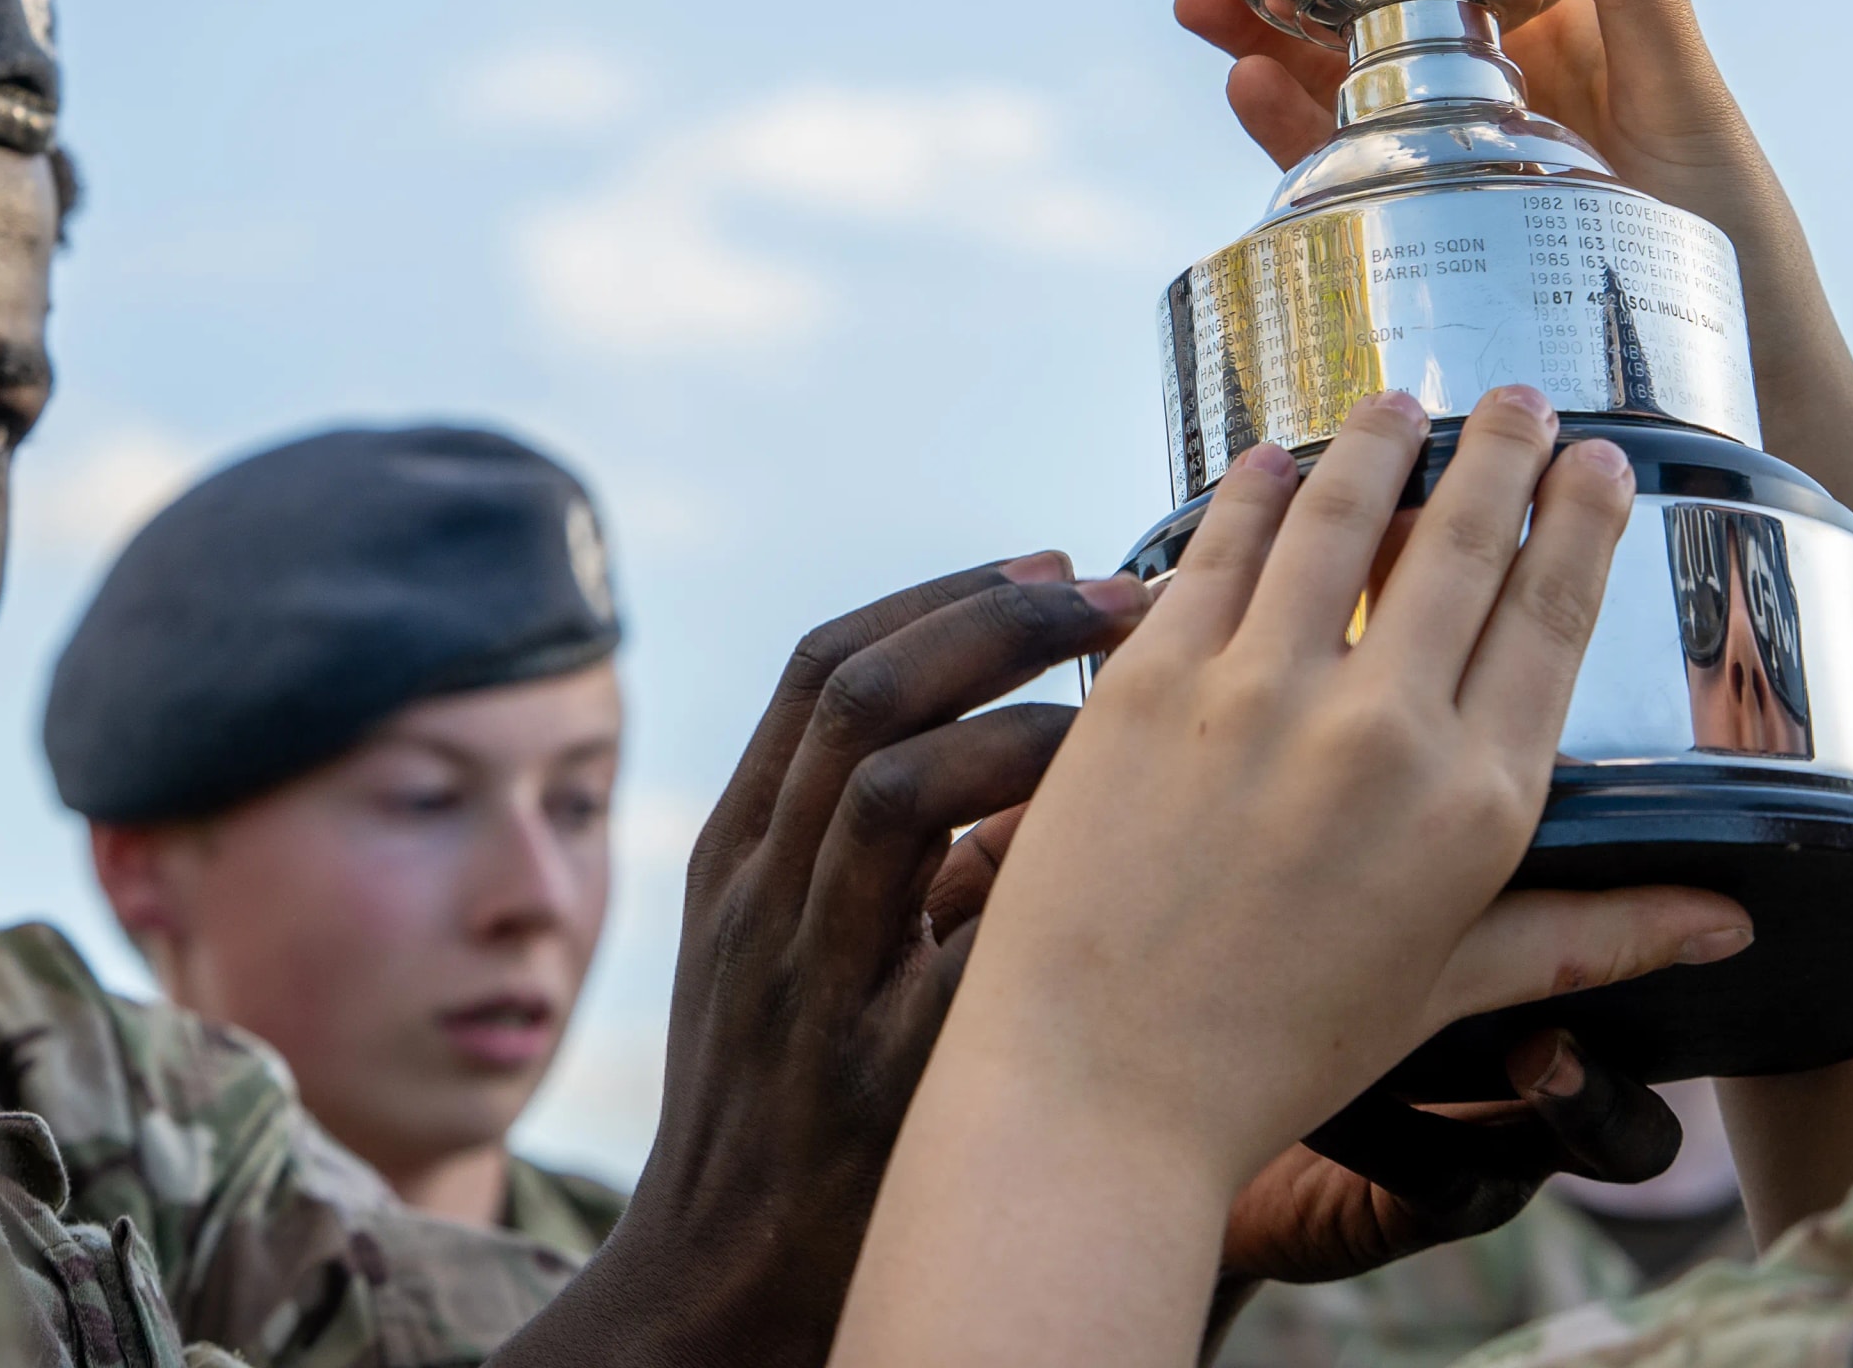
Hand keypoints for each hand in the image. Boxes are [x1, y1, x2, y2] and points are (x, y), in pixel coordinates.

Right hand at [498, 555, 1145, 1367]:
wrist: (721, 1290)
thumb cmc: (786, 1112)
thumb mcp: (783, 957)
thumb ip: (867, 851)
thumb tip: (1028, 736)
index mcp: (735, 855)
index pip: (824, 664)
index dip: (947, 593)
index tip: (1051, 561)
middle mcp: (759, 900)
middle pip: (856, 693)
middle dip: (999, 620)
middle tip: (1118, 598)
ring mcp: (808, 985)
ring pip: (891, 787)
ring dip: (1024, 727)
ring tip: (1131, 719)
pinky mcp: (872, 1075)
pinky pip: (957, 938)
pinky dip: (1036, 870)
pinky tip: (1125, 859)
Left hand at [827, 395, 1750, 1367]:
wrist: (1101, 1089)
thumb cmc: (1277, 1053)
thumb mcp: (1450, 988)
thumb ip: (1591, 934)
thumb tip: (1731, 920)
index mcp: (1473, 806)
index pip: (1553, 621)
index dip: (1580, 525)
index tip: (1597, 461)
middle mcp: (1381, 731)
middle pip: (1460, 543)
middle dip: (1497, 452)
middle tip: (1515, 394)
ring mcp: (1258, 692)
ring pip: (1336, 515)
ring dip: (1375, 441)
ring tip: (1399, 396)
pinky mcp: (1151, 678)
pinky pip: (1216, 548)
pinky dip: (1250, 491)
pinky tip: (1267, 457)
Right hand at [1173, 0, 1781, 235]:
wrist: (1736, 378)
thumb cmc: (1734, 232)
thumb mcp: (1688, 102)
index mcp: (1559, 26)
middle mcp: (1493, 82)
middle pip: (1369, 10)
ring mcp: (1452, 155)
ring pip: (1338, 83)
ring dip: (1265, 43)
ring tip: (1208, 6)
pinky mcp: (1425, 227)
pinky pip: (1344, 169)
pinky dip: (1289, 130)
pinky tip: (1251, 91)